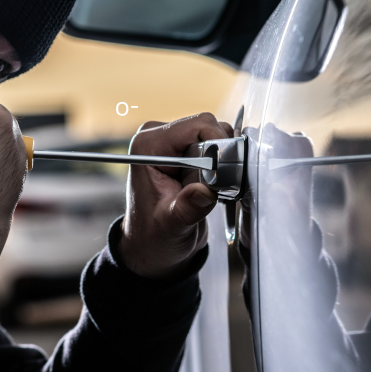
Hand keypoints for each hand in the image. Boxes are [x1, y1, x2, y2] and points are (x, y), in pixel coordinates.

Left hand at [119, 113, 232, 277]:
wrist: (152, 246)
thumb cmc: (154, 237)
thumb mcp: (171, 227)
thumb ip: (187, 208)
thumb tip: (204, 191)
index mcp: (147, 147)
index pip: (196, 126)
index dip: (215, 147)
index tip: (219, 175)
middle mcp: (158, 138)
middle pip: (208, 127)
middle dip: (220, 156)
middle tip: (213, 187)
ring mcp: (173, 143)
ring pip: (216, 134)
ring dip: (223, 161)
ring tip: (210, 188)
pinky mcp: (186, 151)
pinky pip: (216, 145)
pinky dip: (222, 164)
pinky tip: (212, 186)